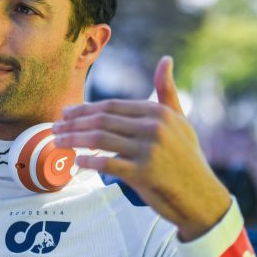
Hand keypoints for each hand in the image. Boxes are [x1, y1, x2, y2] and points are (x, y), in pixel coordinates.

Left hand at [53, 55, 230, 240]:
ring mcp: (149, 151)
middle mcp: (153, 128)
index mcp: (158, 112)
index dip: (84, 109)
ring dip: (74, 140)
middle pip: (102, 121)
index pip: (111, 106)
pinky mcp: (145, 174)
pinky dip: (90, 162)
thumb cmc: (188, 157)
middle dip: (73, 123)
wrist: (202, 197)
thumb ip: (167, 92)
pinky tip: (77, 162)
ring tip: (57, 143)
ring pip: (100, 140)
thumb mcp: (180, 121)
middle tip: (54, 127)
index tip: (65, 113)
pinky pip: (109, 164)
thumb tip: (166, 59)